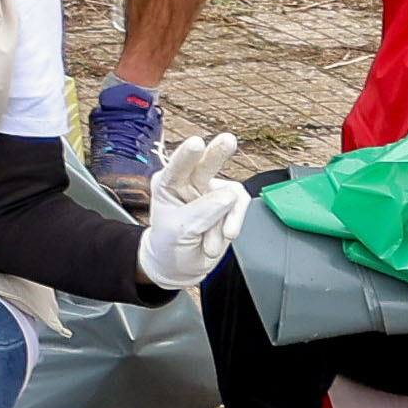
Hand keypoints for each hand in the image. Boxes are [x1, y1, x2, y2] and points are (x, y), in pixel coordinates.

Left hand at [135, 128, 253, 293]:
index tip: (196, 144)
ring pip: (229, 195)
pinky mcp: (229, 203)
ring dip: (223, 222)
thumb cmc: (169, 244)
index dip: (186, 155)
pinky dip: (233, 225)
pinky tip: (223, 237)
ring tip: (209, 244)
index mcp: (167, 183)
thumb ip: (203, 211)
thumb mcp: (179, 229)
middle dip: (218, 152)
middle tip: (228, 140)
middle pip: (206, 164)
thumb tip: (230, 195)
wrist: (180, 266)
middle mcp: (189, 182)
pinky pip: (240, 207)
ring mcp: (210, 192)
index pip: (177, 167)